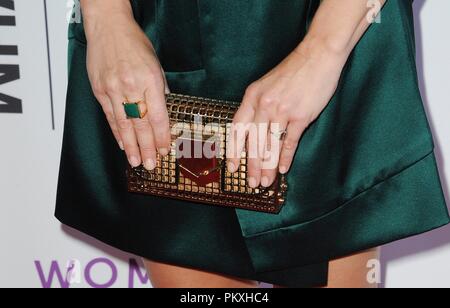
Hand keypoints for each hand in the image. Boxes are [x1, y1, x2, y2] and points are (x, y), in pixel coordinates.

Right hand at [84, 9, 169, 169]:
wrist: (109, 28)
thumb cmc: (135, 44)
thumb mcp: (156, 65)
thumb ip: (160, 90)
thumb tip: (162, 112)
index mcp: (150, 80)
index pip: (158, 116)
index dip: (162, 137)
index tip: (165, 150)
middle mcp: (131, 86)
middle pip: (141, 124)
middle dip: (147, 148)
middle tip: (151, 165)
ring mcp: (113, 89)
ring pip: (124, 124)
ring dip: (130, 146)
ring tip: (136, 162)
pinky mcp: (100, 90)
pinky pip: (109, 116)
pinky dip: (116, 132)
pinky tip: (122, 144)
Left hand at [227, 41, 346, 187]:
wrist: (318, 55)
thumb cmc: (293, 71)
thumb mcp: (266, 85)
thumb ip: (257, 105)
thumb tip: (252, 130)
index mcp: (252, 96)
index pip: (237, 128)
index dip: (234, 150)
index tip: (232, 167)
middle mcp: (264, 105)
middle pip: (253, 142)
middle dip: (251, 166)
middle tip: (251, 183)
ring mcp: (282, 110)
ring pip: (270, 145)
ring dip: (267, 167)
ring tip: (265, 182)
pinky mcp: (301, 115)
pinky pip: (290, 141)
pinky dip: (285, 157)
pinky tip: (282, 170)